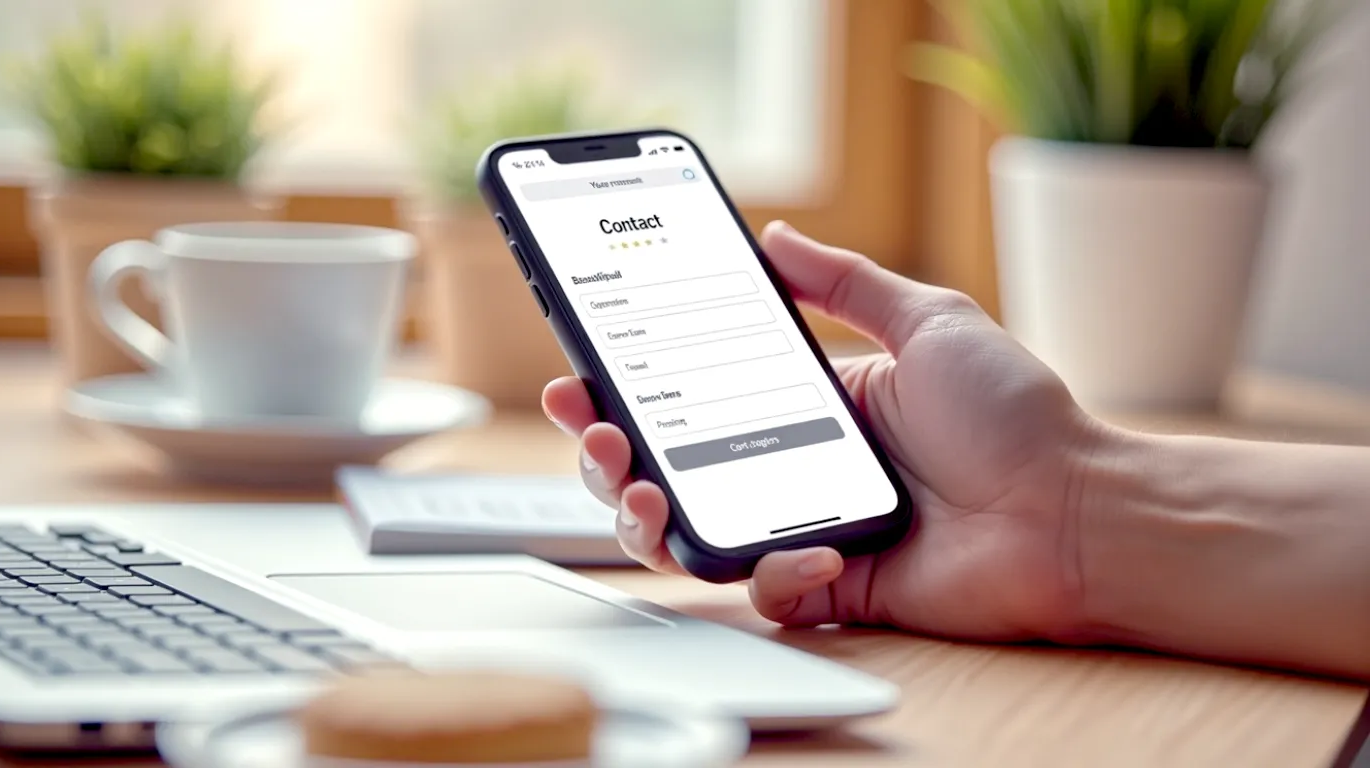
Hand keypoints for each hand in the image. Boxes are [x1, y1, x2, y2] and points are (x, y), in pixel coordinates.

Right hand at [544, 222, 1106, 640]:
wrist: (1079, 513)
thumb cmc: (1017, 417)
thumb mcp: (930, 322)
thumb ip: (846, 281)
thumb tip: (776, 235)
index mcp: (807, 405)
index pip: (693, 395)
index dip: (630, 386)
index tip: (584, 368)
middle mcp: (793, 467)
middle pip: (670, 468)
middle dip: (611, 452)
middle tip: (597, 426)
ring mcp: (805, 529)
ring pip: (693, 536)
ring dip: (647, 517)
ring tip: (641, 487)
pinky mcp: (831, 587)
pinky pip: (765, 590)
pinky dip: (768, 572)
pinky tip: (801, 548)